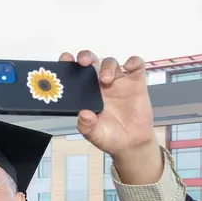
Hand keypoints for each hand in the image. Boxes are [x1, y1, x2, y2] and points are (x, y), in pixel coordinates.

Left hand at [59, 50, 161, 181]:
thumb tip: (83, 114)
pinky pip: (136, 65)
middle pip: (92, 62)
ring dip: (107, 66)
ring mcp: (118, 82)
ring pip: (110, 62)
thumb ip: (87, 126)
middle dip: (86, 57)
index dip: (69, 64)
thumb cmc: (110, 137)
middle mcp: (101, 85)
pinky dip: (133, 62)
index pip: (75, 74)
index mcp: (87, 94)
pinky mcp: (136, 83)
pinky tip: (129, 67)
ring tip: (106, 79)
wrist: (132, 143)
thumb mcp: (95, 135)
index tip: (65, 59)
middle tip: (83, 62)